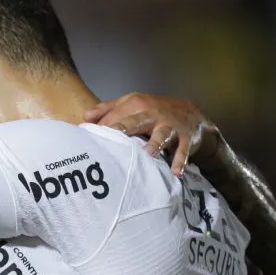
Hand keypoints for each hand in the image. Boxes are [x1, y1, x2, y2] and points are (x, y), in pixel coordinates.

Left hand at [84, 93, 220, 175]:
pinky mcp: (185, 138)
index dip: (103, 128)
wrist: (190, 111)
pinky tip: (175, 173)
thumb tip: (85, 117)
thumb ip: (107, 109)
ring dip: (155, 144)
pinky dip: (180, 161)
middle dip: (124, 129)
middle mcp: (152, 114)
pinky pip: (182, 150)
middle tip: (112, 139)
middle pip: (135, 122)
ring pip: (161, 135)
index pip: (116, 116)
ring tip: (147, 154)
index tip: (90, 139)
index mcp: (136, 105)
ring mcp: (170, 126)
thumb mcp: (132, 102)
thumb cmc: (154, 109)